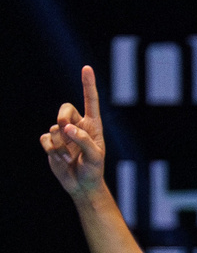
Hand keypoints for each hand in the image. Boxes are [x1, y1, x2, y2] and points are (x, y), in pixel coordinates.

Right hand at [40, 65, 105, 200]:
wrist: (82, 185)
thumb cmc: (93, 170)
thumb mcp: (95, 157)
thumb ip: (84, 141)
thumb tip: (67, 127)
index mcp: (93, 125)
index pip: (91, 101)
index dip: (88, 85)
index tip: (87, 68)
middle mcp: (77, 125)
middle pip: (65, 108)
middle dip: (63, 118)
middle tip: (67, 132)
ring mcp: (63, 133)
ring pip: (54, 129)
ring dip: (61, 146)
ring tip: (71, 158)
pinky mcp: (51, 142)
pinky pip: (45, 139)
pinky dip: (52, 150)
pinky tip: (61, 159)